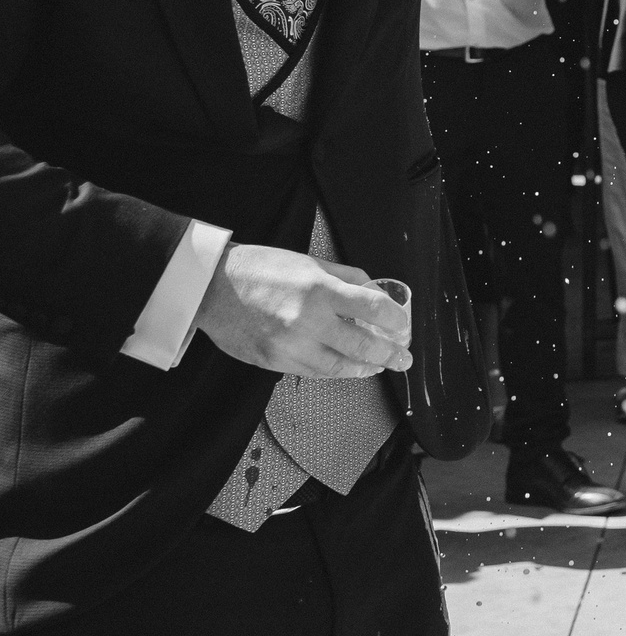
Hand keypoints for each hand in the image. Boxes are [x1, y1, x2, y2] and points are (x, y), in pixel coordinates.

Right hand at [192, 242, 412, 378]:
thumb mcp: (311, 263)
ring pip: (337, 367)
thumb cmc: (261, 269)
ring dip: (363, 368)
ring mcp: (288, 345)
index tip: (403, 327)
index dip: (394, 320)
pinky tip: (346, 367)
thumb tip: (376, 295)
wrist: (211, 287)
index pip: (372, 309)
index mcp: (319, 289)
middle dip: (389, 355)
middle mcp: (306, 320)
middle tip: (403, 359)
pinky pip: (312, 372)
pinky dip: (334, 371)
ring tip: (378, 366)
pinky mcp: (271, 362)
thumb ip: (348, 279)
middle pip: (361, 346)